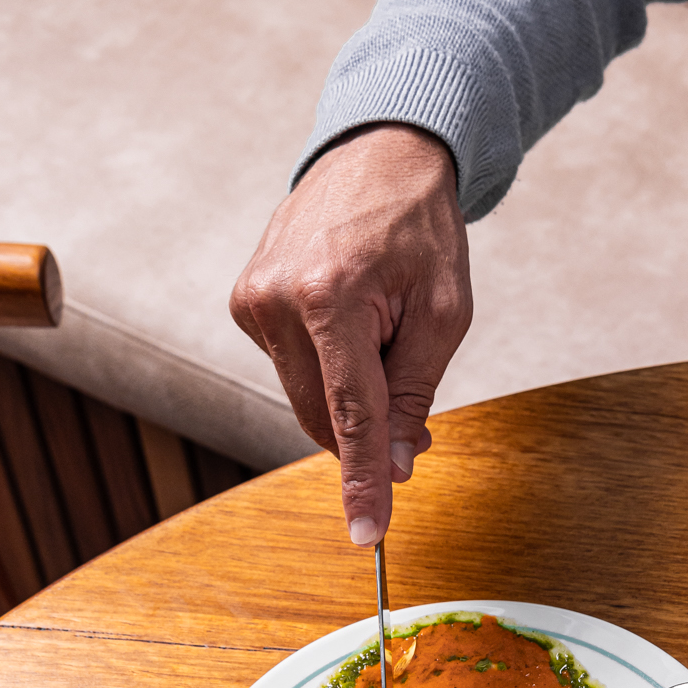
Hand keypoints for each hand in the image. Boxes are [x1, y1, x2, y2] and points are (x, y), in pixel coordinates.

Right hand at [231, 124, 472, 546]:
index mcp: (330, 296)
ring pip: (305, 398)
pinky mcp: (245, 302)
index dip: (363, 480)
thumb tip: (393, 466)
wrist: (379, 153)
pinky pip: (291, 368)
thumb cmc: (419, 227)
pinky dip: (326, 365)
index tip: (367, 534)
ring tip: (383, 336)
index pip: (349, 413)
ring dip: (348, 394)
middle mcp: (277, 299)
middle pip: (322, 415)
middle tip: (411, 415)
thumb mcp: (443, 311)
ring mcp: (253, 300)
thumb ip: (414, 393)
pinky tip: (350, 319)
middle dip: (368, 431)